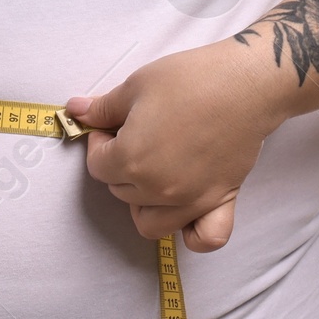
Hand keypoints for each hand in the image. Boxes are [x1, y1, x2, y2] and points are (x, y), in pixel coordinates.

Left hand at [65, 42, 287, 252]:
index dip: (98, 142)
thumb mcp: (136, 86)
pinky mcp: (220, 201)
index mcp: (131, 160)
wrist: (244, 84)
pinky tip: (186, 211)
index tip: (110, 125)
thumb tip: (74, 110)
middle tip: (134, 136)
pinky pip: (204, 239)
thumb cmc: (189, 79)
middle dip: (119, 165)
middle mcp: (157, 189)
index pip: (97, 166)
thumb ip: (102, 107)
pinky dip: (193, 234)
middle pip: (120, 191)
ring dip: (142, 202)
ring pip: (150, 223)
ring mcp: (190, 201)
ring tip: (152, 171)